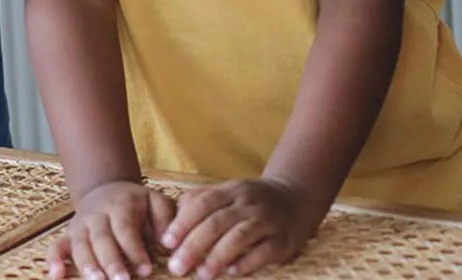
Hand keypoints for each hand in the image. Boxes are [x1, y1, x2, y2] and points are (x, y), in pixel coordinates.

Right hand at [48, 180, 175, 279]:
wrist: (107, 189)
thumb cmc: (137, 204)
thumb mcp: (155, 201)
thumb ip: (165, 217)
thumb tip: (168, 241)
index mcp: (119, 205)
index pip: (125, 228)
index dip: (134, 249)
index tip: (147, 270)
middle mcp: (96, 214)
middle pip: (101, 237)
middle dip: (111, 261)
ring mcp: (80, 225)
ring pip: (79, 244)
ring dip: (86, 264)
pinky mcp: (68, 235)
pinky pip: (56, 245)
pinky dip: (54, 259)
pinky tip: (56, 275)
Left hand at [161, 178, 323, 278]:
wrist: (295, 199)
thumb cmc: (250, 201)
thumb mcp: (228, 193)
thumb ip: (201, 202)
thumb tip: (173, 222)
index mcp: (230, 190)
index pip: (201, 202)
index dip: (182, 222)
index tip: (166, 243)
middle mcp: (247, 203)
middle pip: (216, 222)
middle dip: (193, 245)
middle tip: (176, 267)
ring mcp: (266, 220)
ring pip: (239, 236)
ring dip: (217, 256)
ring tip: (202, 274)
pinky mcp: (283, 240)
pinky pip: (264, 251)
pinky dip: (246, 262)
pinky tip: (232, 272)